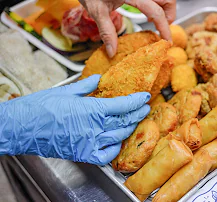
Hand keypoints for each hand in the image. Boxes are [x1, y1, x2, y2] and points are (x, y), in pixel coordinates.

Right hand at [0, 75, 150, 164]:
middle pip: (125, 121)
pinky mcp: (83, 154)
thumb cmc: (40, 107)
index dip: (137, 101)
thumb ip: (86, 86)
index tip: (145, 97)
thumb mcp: (65, 91)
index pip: (123, 105)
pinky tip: (116, 142)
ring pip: (119, 137)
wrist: (21, 128)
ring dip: (129, 128)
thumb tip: (98, 80)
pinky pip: (106, 155)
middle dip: (138, 114)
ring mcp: (90, 143)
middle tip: (144, 108)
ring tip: (134, 122)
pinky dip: (114, 149)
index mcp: (92, 109)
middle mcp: (95, 127)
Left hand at [79, 0, 175, 56]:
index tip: (166, 40)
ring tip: (155, 19)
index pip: (157, 12)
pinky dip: (157, 2)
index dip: (164, 27)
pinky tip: (147, 9)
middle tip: (163, 28)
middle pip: (168, 0)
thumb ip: (107, 31)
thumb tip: (113, 51)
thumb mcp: (96, 10)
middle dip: (170, 15)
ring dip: (164, 7)